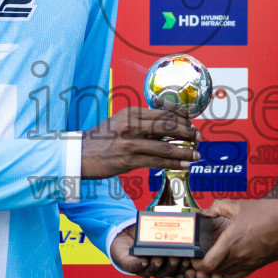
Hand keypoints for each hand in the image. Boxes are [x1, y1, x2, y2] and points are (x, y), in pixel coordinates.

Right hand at [81, 107, 197, 178]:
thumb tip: (165, 127)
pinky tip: (185, 165)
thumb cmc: (100, 140)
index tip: (192, 123)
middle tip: (198, 138)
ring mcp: (129, 143)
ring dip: (185, 151)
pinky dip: (174, 163)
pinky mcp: (127, 160)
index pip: (163, 112)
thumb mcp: (119, 123)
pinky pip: (157, 161)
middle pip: (168, 125)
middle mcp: (131, 125)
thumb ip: (140, 123)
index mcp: (130, 113)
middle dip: (187, 132)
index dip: (182, 118)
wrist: (78, 154)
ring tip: (196, 155)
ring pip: (165, 145)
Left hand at [110, 226, 192, 277]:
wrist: (126, 231)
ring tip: (158, 257)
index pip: (183, 274)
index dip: (189, 274)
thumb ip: (178, 228)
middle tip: (175, 256)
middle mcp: (158, 268)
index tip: (190, 263)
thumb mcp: (166, 229)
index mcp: (171, 263)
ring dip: (156, 265)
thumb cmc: (149, 231)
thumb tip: (194, 220)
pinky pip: (133, 267)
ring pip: (153, 272)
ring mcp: (144, 268)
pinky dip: (139, 264)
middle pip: (169, 273)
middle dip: (173, 266)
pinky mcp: (128, 264)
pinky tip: (143, 259)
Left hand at [195, 198, 277, 277]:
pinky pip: (238, 276)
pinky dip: (228, 275)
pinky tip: (224, 269)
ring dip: (214, 274)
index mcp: (232, 242)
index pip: (207, 265)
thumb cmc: (271, 212)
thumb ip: (219, 207)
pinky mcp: (258, 265)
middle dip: (202, 270)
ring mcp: (250, 263)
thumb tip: (207, 211)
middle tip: (196, 262)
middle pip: (213, 273)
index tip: (192, 259)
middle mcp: (240, 257)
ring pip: (225, 277)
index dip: (196, 265)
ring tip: (208, 267)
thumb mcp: (240, 205)